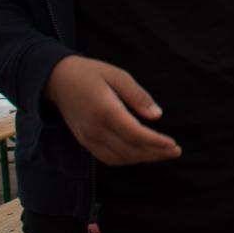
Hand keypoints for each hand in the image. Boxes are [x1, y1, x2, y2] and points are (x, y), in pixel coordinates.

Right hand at [45, 55, 180, 165]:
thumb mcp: (118, 75)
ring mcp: (88, 138)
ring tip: (164, 153)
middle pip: (129, 150)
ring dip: (143, 159)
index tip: (173, 144)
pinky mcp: (85, 141)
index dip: (155, 142)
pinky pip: (108, 158)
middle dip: (155, 153)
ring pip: (120, 158)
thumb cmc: (91, 73)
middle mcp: (95, 129)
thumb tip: (157, 115)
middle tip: (176, 151)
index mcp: (105, 110)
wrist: (57, 80)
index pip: (134, 134)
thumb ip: (138, 96)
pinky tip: (143, 153)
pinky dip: (128, 159)